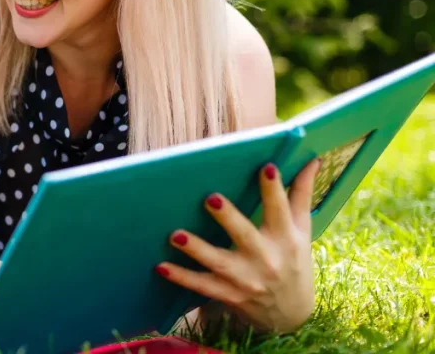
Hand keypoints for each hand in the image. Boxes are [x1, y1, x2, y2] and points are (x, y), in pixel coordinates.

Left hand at [157, 159, 320, 333]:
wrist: (291, 315)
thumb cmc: (294, 260)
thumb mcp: (302, 230)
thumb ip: (301, 195)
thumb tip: (313, 159)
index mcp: (285, 238)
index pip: (280, 210)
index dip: (274, 190)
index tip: (266, 168)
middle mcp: (267, 258)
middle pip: (245, 235)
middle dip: (229, 218)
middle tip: (211, 198)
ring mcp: (247, 279)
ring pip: (218, 263)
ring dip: (197, 249)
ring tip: (175, 235)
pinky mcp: (230, 295)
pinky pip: (202, 286)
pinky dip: (182, 277)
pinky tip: (161, 266)